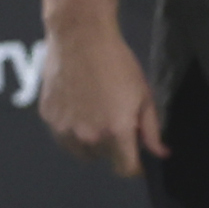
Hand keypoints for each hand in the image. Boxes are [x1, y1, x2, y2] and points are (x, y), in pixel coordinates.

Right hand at [39, 18, 166, 176]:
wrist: (80, 38)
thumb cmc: (118, 65)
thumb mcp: (144, 96)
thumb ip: (151, 130)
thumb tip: (160, 154)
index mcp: (116, 131)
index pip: (125, 169)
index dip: (134, 167)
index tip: (137, 160)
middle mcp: (88, 135)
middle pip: (103, 158)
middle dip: (114, 148)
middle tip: (117, 123)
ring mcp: (64, 128)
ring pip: (80, 151)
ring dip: (91, 143)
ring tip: (98, 116)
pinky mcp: (48, 117)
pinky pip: (62, 136)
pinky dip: (72, 130)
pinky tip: (80, 108)